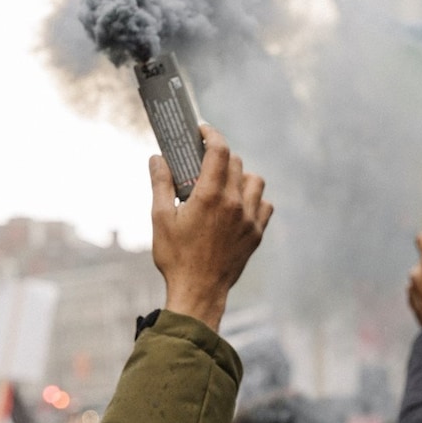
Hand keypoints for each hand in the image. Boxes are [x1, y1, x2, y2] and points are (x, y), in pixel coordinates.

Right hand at [151, 125, 273, 330]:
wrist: (198, 291)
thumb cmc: (175, 257)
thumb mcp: (160, 219)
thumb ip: (161, 184)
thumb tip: (157, 158)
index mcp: (209, 196)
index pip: (219, 151)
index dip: (212, 134)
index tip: (203, 130)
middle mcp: (234, 203)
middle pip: (236, 162)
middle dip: (220, 157)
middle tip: (204, 163)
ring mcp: (249, 219)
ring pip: (255, 181)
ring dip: (241, 176)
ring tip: (224, 185)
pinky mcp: (257, 233)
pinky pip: (265, 205)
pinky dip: (255, 199)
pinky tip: (239, 206)